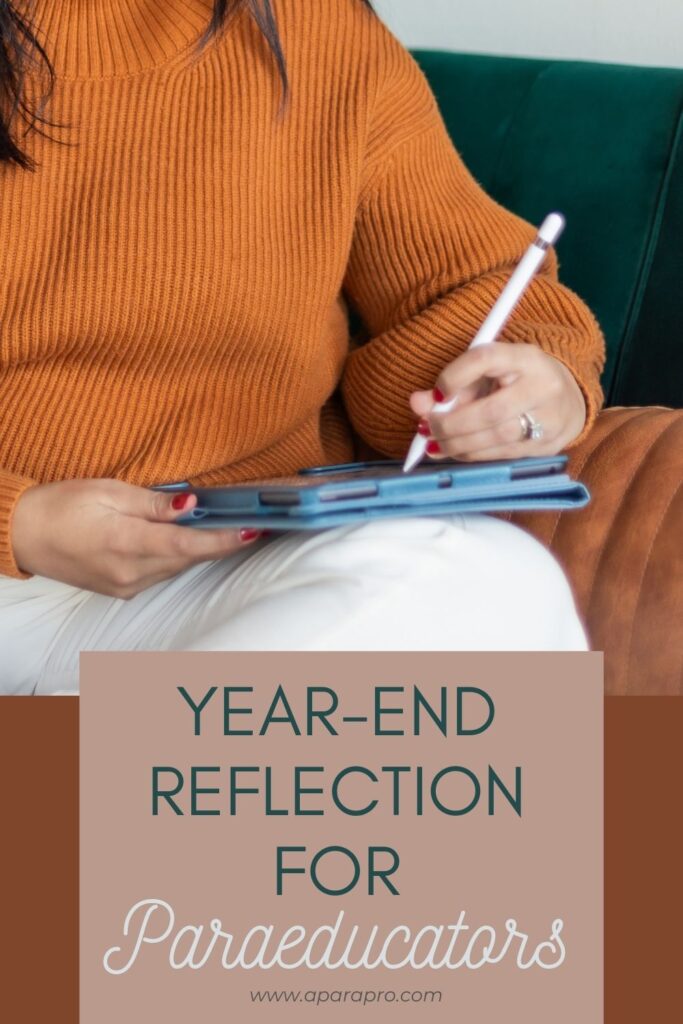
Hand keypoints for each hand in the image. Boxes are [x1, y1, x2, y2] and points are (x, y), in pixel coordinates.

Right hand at [11, 479, 262, 597]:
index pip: (187, 546)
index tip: (252, 531)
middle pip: (187, 559)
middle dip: (218, 542)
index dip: (223, 540)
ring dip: (198, 550)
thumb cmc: (62, 505)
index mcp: (126, 543)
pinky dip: (176, 557)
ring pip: (176, 568)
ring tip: (224, 528)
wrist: (24, 535)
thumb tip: (190, 505)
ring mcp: (126, 586)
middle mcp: (130, 573)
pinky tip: (183, 541)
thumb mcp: (108, 491)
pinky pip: (161, 573)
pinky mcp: (122, 590)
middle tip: (248, 522)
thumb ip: (152, 503)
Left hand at [409, 343, 586, 460]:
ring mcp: (549, 420)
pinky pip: (501, 454)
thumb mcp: (490, 372)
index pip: (485, 360)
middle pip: (490, 411)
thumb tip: (416, 403)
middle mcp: (543, 387)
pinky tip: (454, 450)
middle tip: (426, 427)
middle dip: (451, 424)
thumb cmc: (517, 381)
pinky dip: (471, 454)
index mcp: (526, 358)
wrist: (568, 400)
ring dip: (457, 444)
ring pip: (495, 438)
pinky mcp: (546, 446)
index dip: (454, 376)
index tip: (437, 393)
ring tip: (434, 443)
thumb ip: (453, 383)